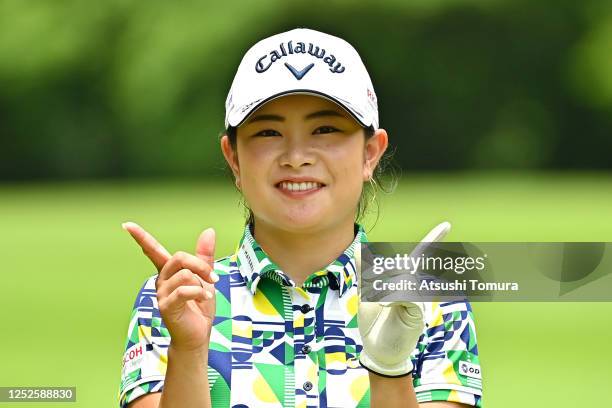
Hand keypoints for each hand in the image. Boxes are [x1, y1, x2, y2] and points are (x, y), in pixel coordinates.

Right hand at [122, 222, 218, 352]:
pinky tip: (204, 299)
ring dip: (202, 284)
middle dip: (200, 265)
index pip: (153, 250)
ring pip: (185, 275)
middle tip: (213, 278)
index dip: (141, 237)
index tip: (127, 225)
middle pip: (178, 258)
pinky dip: (199, 293)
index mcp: (169, 272)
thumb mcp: (205, 277)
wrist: (198, 334)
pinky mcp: (166, 306)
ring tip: (205, 296)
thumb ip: (205, 255)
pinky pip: (184, 290)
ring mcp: (162, 294)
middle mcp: (161, 280)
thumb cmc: (199, 307)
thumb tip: (208, 231)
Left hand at [357, 222, 451, 376]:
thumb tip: (360, 247)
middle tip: (376, 295)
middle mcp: (413, 287)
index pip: (418, 256)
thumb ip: (365, 272)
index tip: (447, 225)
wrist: (379, 350)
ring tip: (380, 306)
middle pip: (402, 266)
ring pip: (400, 279)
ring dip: (383, 290)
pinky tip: (384, 306)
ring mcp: (416, 299)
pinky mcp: (416, 310)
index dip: (432, 240)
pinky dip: (389, 297)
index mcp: (403, 281)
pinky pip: (403, 293)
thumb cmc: (375, 323)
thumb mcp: (365, 295)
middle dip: (382, 276)